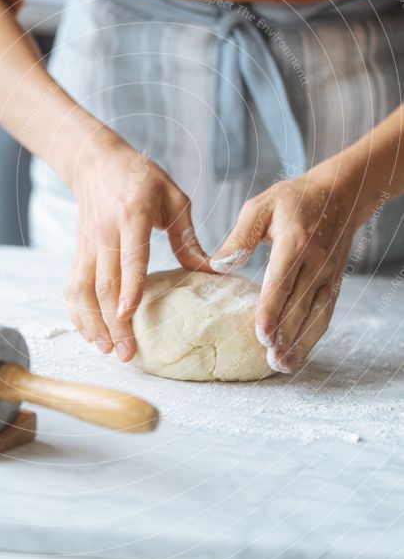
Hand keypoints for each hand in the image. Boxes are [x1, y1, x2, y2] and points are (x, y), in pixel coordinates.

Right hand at [65, 134, 208, 361]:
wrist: (96, 162)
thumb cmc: (141, 178)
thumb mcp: (174, 197)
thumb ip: (188, 236)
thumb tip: (210, 271)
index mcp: (132, 215)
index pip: (130, 257)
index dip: (129, 287)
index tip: (128, 314)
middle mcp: (106, 233)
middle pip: (104, 283)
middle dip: (113, 322)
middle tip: (125, 353)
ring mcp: (88, 245)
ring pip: (83, 290)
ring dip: (92, 322)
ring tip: (106, 349)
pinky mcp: (78, 252)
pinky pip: (72, 287)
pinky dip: (77, 312)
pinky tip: (89, 333)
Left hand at [210, 164, 366, 372]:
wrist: (340, 194)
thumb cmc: (294, 199)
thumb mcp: (261, 206)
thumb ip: (240, 236)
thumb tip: (219, 264)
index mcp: (295, 241)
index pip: (282, 280)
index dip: (272, 309)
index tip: (262, 332)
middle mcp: (315, 261)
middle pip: (299, 304)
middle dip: (285, 334)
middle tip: (268, 358)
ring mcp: (328, 274)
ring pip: (315, 315)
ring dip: (300, 342)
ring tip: (282, 365)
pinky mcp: (334, 283)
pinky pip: (325, 314)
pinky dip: (313, 336)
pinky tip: (298, 353)